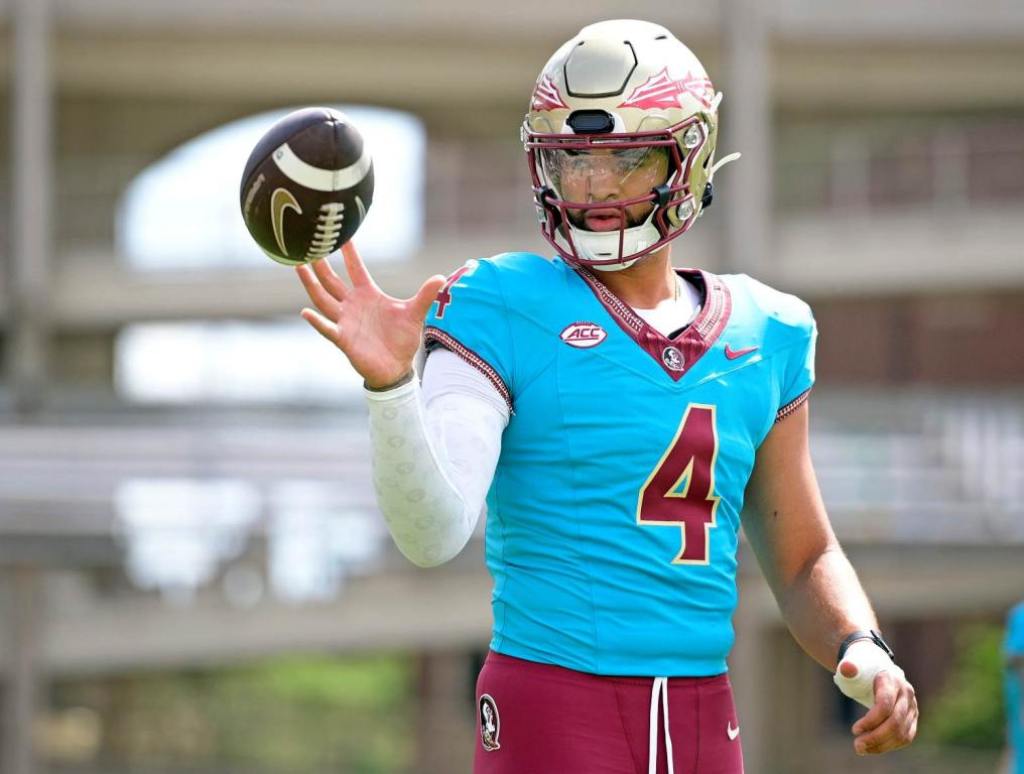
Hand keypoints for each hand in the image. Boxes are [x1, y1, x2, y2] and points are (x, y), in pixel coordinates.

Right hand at [295, 241, 445, 388]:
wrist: (397, 368)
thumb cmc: (402, 339)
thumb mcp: (415, 314)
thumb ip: (425, 295)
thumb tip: (442, 277)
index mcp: (368, 294)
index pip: (356, 269)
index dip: (350, 253)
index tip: (343, 233)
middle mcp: (352, 305)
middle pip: (332, 280)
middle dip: (321, 263)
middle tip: (308, 244)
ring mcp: (345, 321)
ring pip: (323, 298)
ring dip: (311, 283)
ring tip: (298, 266)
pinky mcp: (344, 339)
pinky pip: (328, 328)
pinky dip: (318, 322)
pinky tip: (305, 312)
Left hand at [835, 645, 917, 754]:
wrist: (878, 670)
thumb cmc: (862, 671)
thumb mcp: (853, 666)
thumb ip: (848, 667)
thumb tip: (847, 668)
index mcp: (892, 679)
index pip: (885, 704)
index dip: (871, 720)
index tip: (854, 730)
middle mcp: (906, 693)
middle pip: (895, 722)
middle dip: (875, 737)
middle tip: (857, 746)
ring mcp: (912, 707)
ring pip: (902, 733)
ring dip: (882, 745)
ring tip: (861, 748)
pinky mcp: (912, 718)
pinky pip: (906, 737)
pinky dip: (890, 745)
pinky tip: (873, 748)